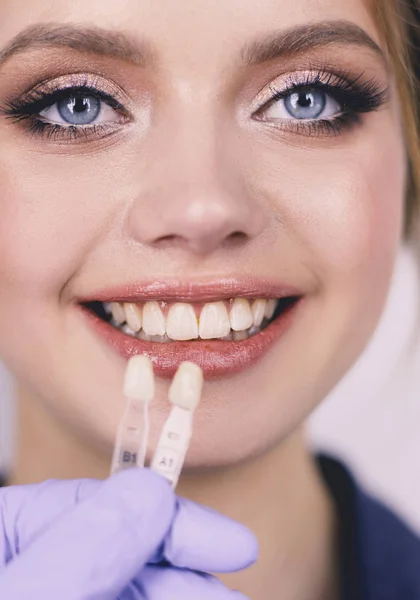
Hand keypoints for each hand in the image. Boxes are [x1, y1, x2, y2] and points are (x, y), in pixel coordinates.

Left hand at [0, 468, 257, 598]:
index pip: (99, 507)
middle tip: (235, 589)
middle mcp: (35, 567)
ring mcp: (55, 596)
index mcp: (7, 538)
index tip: (228, 542)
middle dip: (187, 569)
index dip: (172, 520)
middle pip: (125, 553)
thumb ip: (82, 548)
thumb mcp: (27, 597)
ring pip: (134, 588)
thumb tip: (150, 491)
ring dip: (186, 595)